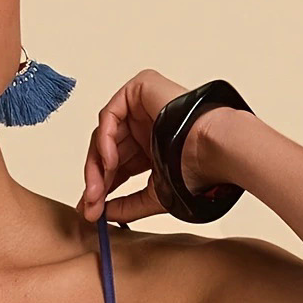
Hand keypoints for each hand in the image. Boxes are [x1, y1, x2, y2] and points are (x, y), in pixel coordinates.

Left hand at [76, 67, 193, 223]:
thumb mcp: (153, 194)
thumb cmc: (195, 170)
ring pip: (104, 134)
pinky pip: (110, 114)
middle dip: (96, 178)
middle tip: (91, 203)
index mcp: (150, 144)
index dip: (103, 186)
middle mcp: (144, 124)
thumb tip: (101, 214)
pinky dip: (104, 140)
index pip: (117, 164)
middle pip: (106, 150)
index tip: (93, 209)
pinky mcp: (139, 88)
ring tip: (100, 188)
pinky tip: (109, 162)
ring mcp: (141, 105)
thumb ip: (127, 206)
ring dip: (97, 165)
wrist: (210, 151)